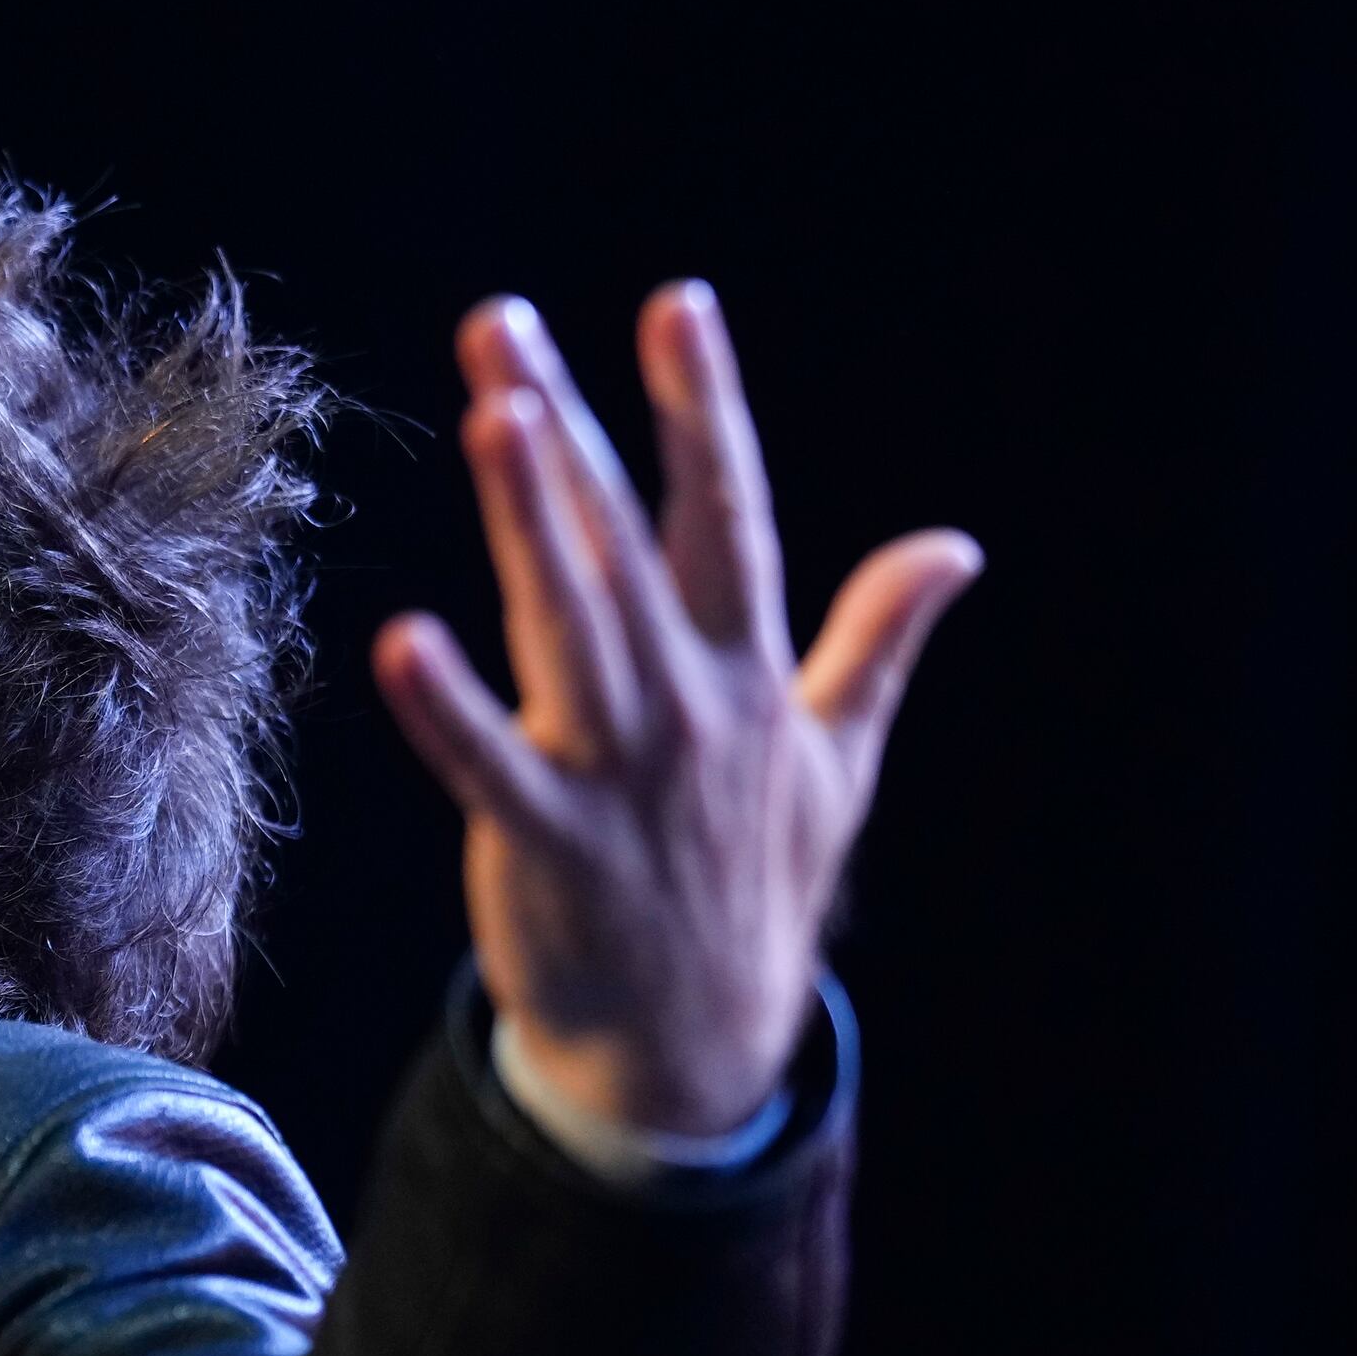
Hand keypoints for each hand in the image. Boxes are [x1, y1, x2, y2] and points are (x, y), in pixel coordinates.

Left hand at [372, 285, 977, 1138]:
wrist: (701, 1051)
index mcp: (749, 672)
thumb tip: (957, 547)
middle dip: (565, 429)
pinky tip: (399, 640)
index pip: (730, 514)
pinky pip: (491, 766)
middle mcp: (689, 704)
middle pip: (623, 542)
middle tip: (500, 324)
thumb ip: (880, 641)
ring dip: (529, 521)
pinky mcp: (551, 845)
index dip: (704, 407)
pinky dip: (448, 709)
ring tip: (490, 416)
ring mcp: (623, 773)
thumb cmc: (756, 889)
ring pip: (570, 622)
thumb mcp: (841, 760)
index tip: (677, 304)